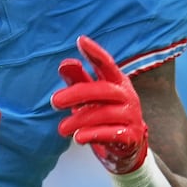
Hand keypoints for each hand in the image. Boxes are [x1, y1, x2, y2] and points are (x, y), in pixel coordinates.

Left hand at [51, 36, 148, 174]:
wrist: (128, 146)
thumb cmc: (106, 114)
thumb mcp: (91, 96)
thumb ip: (78, 80)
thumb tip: (65, 63)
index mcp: (117, 81)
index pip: (106, 64)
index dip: (95, 52)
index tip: (80, 40)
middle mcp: (127, 96)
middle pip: (102, 90)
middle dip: (76, 94)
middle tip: (54, 101)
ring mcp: (131, 116)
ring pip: (104, 114)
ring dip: (79, 120)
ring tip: (61, 128)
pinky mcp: (131, 136)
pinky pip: (111, 134)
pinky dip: (93, 135)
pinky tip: (78, 137)